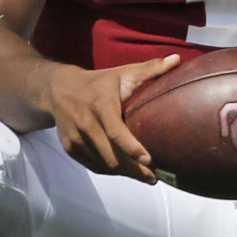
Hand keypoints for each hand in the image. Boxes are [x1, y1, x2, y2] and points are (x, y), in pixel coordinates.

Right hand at [46, 54, 179, 183]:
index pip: (116, 131)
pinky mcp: (70, 148)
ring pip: (102, 164)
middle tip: (155, 177)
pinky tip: (126, 172)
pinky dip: (110, 171)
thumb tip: (177, 59)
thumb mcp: (123, 72)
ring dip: (124, 174)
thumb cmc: (99, 82)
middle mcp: (86, 123)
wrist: (59, 89)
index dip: (132, 148)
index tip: (149, 160)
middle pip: (111, 155)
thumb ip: (151, 68)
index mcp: (100, 105)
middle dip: (134, 169)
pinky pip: (93, 166)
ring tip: (146, 177)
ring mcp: (76, 138)